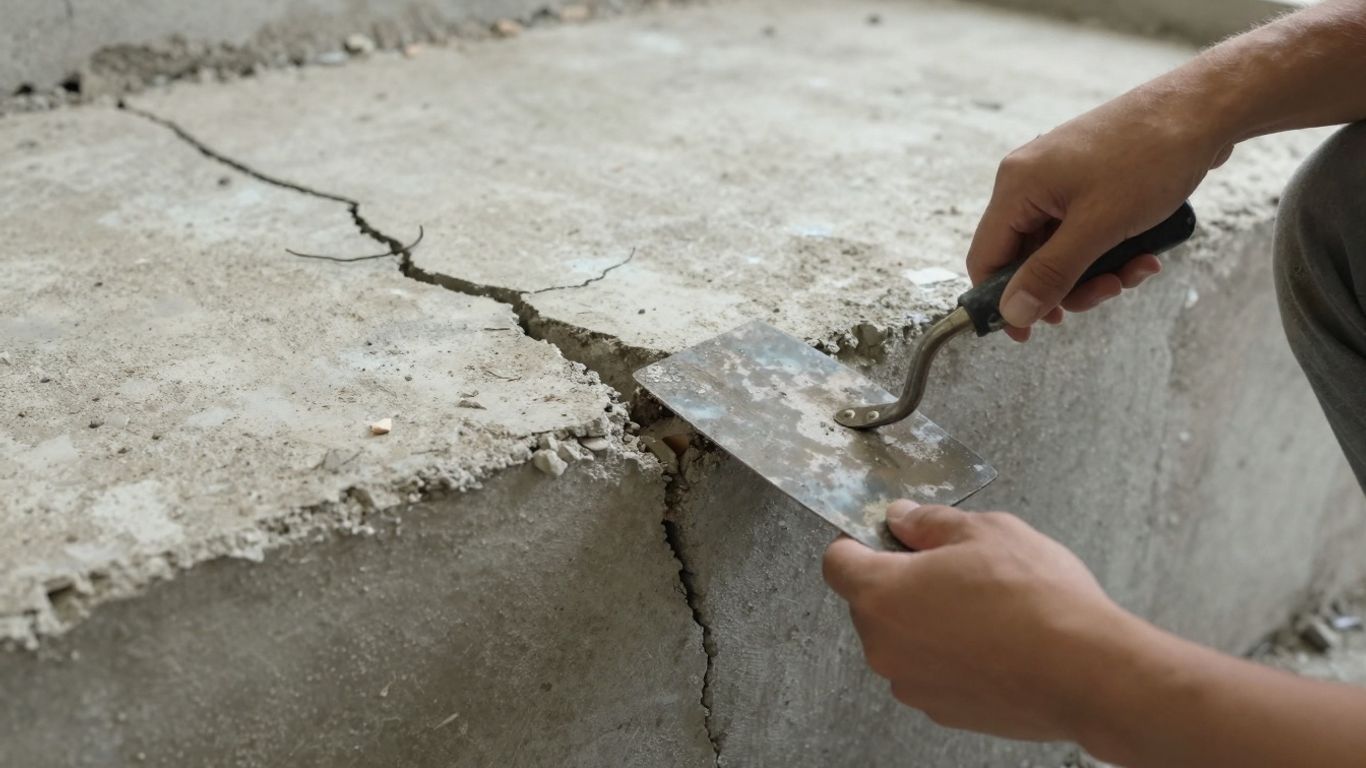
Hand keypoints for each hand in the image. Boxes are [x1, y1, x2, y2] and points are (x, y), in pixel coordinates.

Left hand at [822, 500, 1127, 740]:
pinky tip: (994, 640)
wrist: (1085, 673)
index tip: (887, 535)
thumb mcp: (984, 531)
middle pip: (870, 602)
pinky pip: (932, 670)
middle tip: (954, 567)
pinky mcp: (944, 710)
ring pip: (904, 639)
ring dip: (928, 620)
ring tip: (984, 606)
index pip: (837, 561)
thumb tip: (904, 519)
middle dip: (902, 580)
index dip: (859, 541)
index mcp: (881, 594)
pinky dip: (951, 654)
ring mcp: (913, 684)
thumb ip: (929, 523)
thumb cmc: (1036, 601)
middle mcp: (885, 646)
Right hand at [968, 87, 1232, 340]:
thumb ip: (1051, 274)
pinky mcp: (1090, 180)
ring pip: (1061, 248)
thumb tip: (1013, 313)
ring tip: (1138, 269)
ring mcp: (1060, 180)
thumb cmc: (1150, 157)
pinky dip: (1110, 249)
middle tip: (1107, 293)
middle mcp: (1030, 181)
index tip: (1029, 332)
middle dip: (1068, 284)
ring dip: (1097, 270)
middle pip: (1027, 258)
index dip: (1002, 300)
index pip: (986, 258)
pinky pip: (1085, 230)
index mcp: (1018, 186)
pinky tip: (1146, 251)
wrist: (1204, 107)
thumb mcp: (1099, 227)